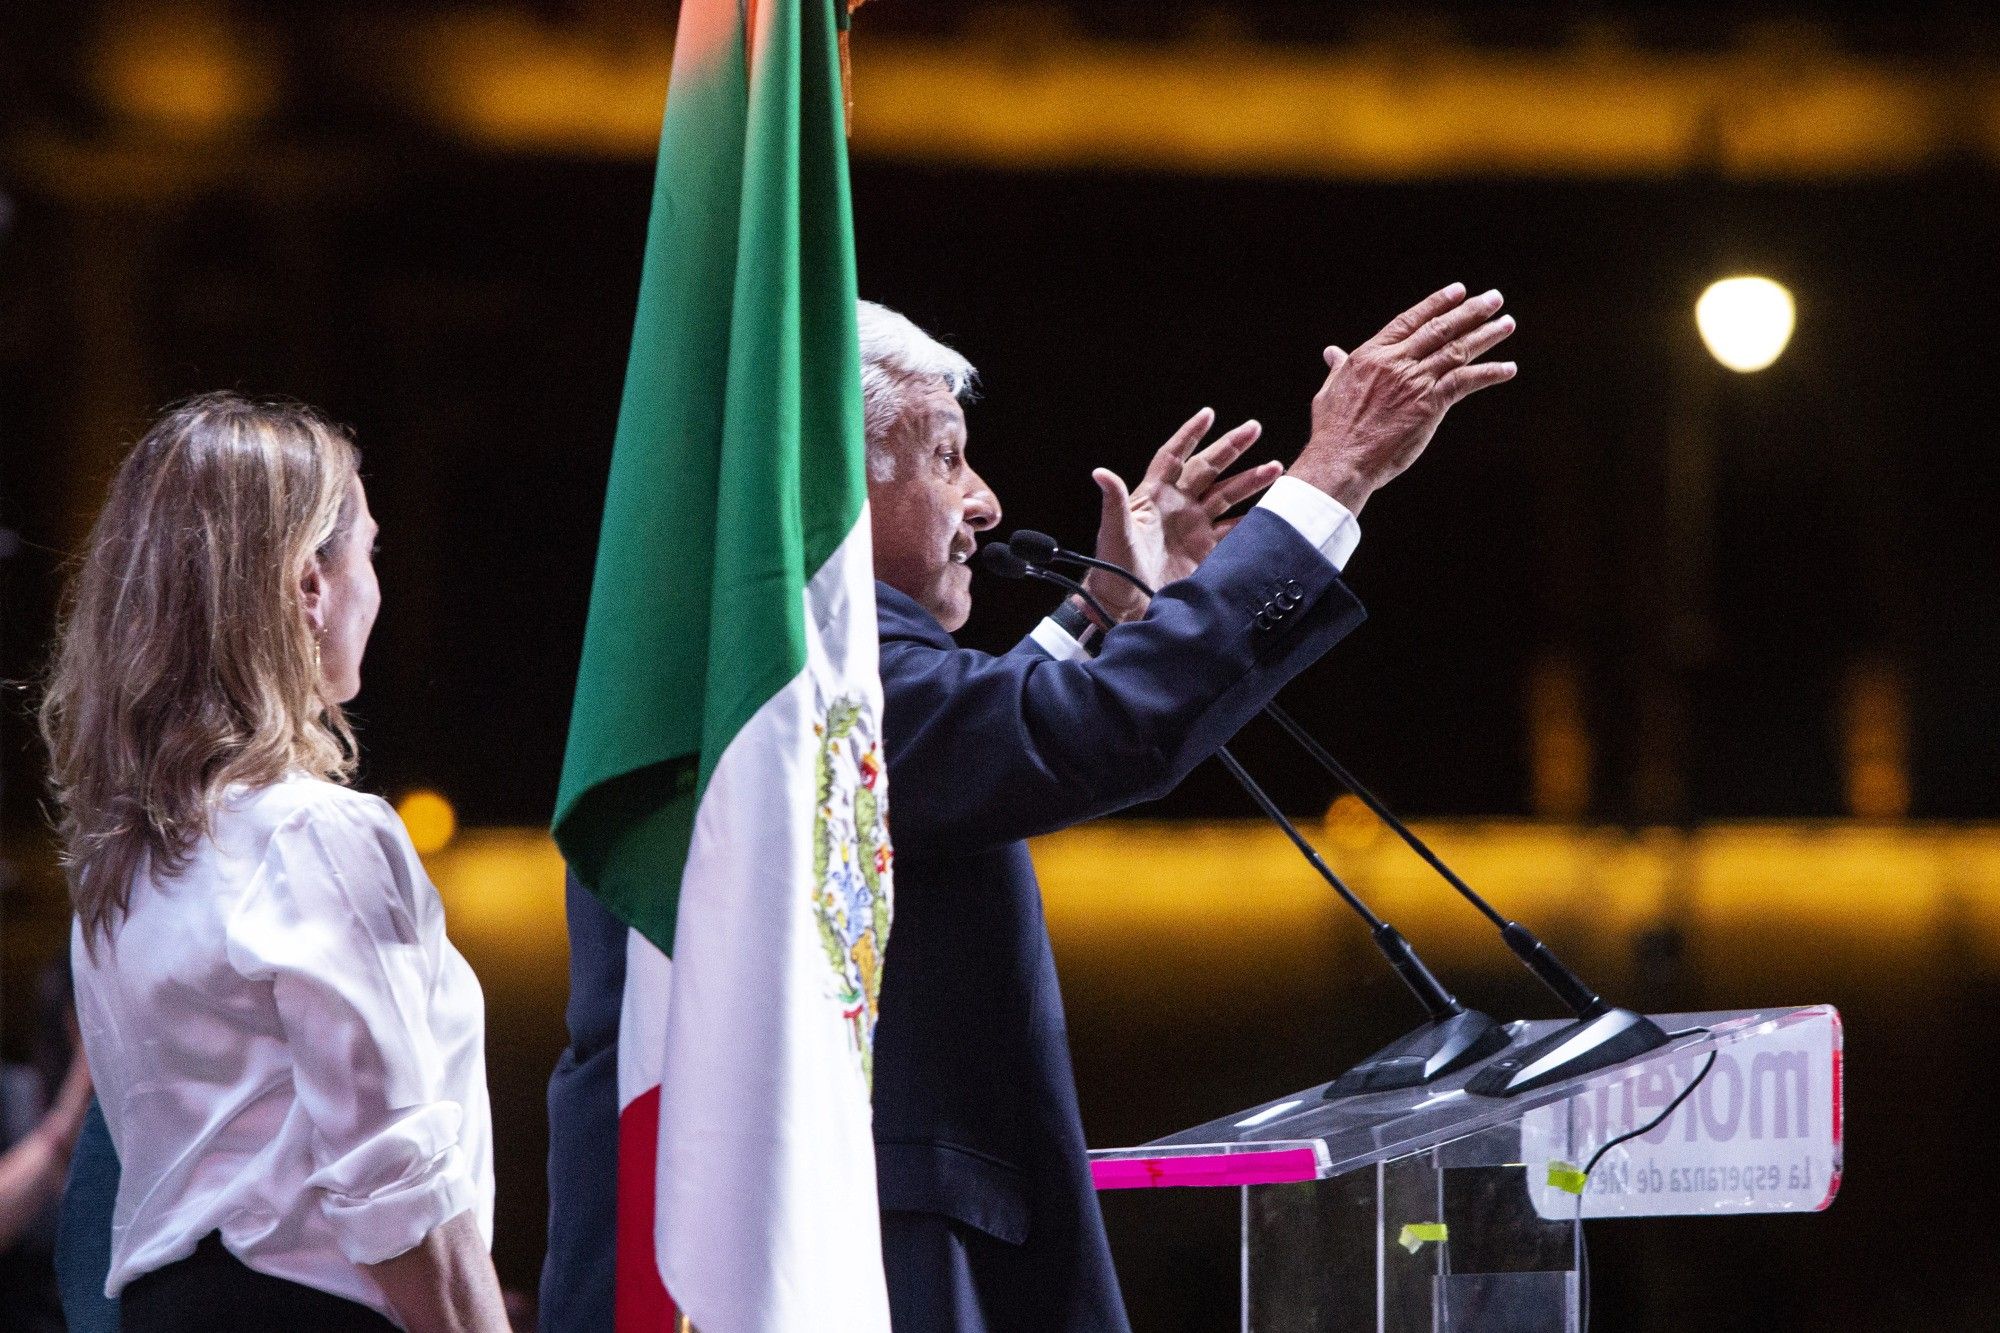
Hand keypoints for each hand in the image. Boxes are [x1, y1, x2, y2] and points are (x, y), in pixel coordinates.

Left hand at [1084, 407, 1280, 620]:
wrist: (1126, 604)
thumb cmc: (1112, 566)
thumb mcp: (1114, 531)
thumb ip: (1114, 501)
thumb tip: (1100, 472)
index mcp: (1154, 495)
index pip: (1174, 456)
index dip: (1189, 435)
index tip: (1208, 414)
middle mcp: (1178, 505)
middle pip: (1208, 469)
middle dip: (1231, 448)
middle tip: (1254, 428)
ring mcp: (1194, 527)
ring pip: (1227, 495)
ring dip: (1250, 481)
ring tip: (1276, 467)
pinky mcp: (1206, 550)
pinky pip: (1233, 530)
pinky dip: (1252, 520)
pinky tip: (1271, 511)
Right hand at [1289, 284, 1516, 513]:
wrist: (1341, 459)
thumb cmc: (1332, 431)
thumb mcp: (1330, 391)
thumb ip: (1339, 368)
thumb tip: (1333, 352)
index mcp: (1372, 355)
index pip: (1411, 320)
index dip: (1437, 303)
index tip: (1459, 291)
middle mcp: (1397, 362)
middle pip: (1441, 328)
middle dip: (1471, 311)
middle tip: (1495, 298)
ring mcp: (1416, 381)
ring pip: (1458, 350)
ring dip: (1487, 335)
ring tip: (1507, 324)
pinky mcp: (1431, 404)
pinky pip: (1467, 381)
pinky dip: (1490, 373)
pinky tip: (1508, 368)